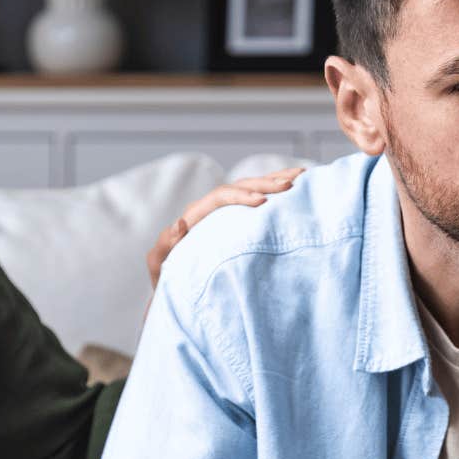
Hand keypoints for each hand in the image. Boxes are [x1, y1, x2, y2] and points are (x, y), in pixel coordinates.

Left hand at [147, 168, 302, 286]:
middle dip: (265, 183)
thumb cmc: (167, 276)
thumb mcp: (159, 263)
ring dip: (275, 179)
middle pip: (241, 185)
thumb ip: (164, 245)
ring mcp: (226, 211)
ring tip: (300, 176)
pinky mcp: (238, 216)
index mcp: (196, 214)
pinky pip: (258, 196)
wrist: (175, 283)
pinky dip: (276, 188)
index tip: (262, 202)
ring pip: (252, 186)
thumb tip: (180, 224)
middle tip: (289, 184)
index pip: (220, 197)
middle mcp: (211, 207)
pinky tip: (298, 183)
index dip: (241, 196)